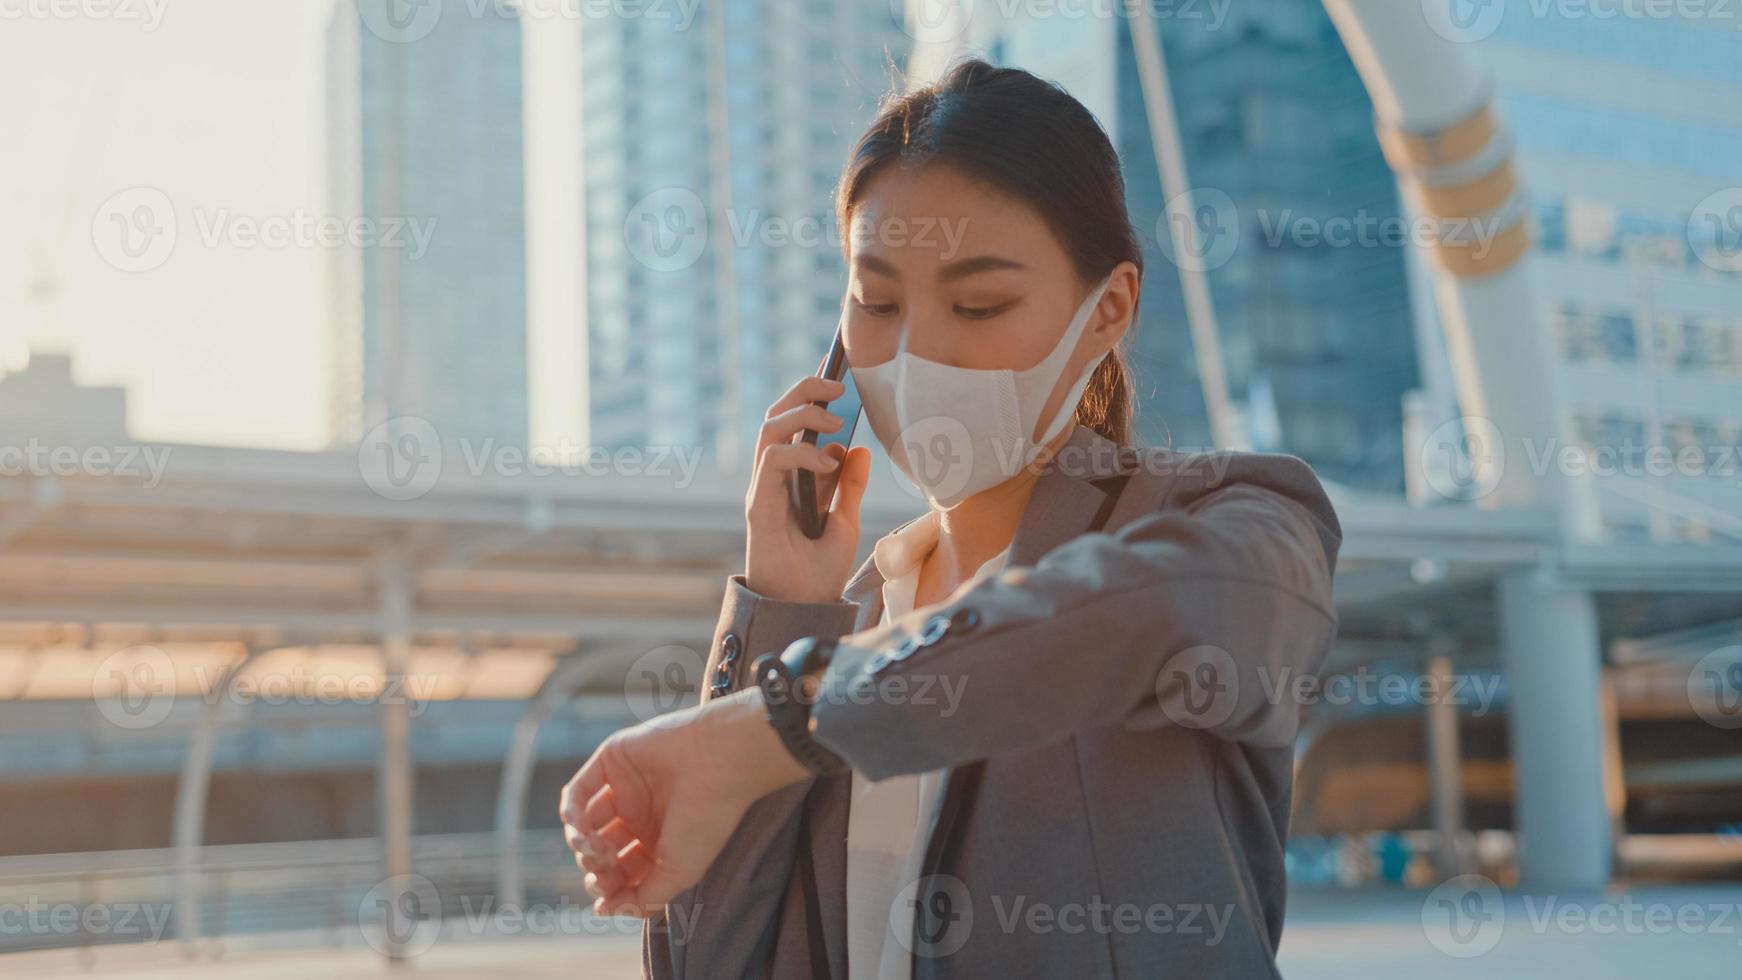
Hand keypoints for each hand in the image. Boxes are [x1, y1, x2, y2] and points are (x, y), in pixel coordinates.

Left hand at [560, 689, 809, 916]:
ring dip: (580, 842)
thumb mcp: (678, 873)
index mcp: (659, 843)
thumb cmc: (705, 819)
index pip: (621, 873)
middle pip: (601, 851)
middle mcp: (641, 816)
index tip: (605, 900)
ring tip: (593, 847)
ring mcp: (625, 788)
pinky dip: (570, 811)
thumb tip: (603, 911)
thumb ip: (643, 899)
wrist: (720, 762)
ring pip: (585, 823)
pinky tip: (577, 826)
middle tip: (604, 866)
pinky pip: (578, 791)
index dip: (609, 889)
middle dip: (595, 866)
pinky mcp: (612, 761)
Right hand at [745, 375, 872, 603]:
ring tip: (835, 417)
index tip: (838, 372)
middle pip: (779, 414)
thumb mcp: (846, 520)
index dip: (812, 393)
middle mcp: (774, 476)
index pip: (796, 421)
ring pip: (770, 428)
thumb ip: (850, 486)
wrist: (803, 607)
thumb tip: (860, 448)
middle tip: (840, 384)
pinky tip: (827, 461)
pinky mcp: (760, 504)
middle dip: (806, 390)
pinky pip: (772, 460)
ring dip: (803, 413)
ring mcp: (764, 488)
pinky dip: (800, 452)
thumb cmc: (819, 570)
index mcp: (793, 475)